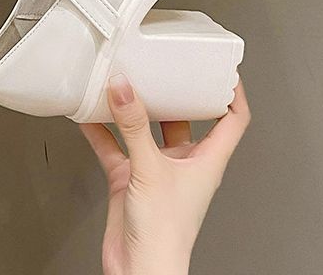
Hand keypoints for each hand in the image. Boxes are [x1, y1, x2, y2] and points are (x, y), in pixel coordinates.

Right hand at [80, 75, 250, 274]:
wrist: (139, 271)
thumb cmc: (164, 236)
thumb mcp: (150, 168)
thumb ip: (134, 126)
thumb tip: (124, 89)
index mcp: (206, 160)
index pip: (232, 119)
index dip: (231, 92)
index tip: (221, 69)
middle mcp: (184, 163)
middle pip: (185, 119)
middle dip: (174, 94)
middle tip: (164, 69)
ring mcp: (156, 171)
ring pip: (146, 131)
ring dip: (133, 111)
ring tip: (121, 86)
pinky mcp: (131, 180)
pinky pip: (116, 148)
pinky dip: (103, 132)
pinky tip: (90, 118)